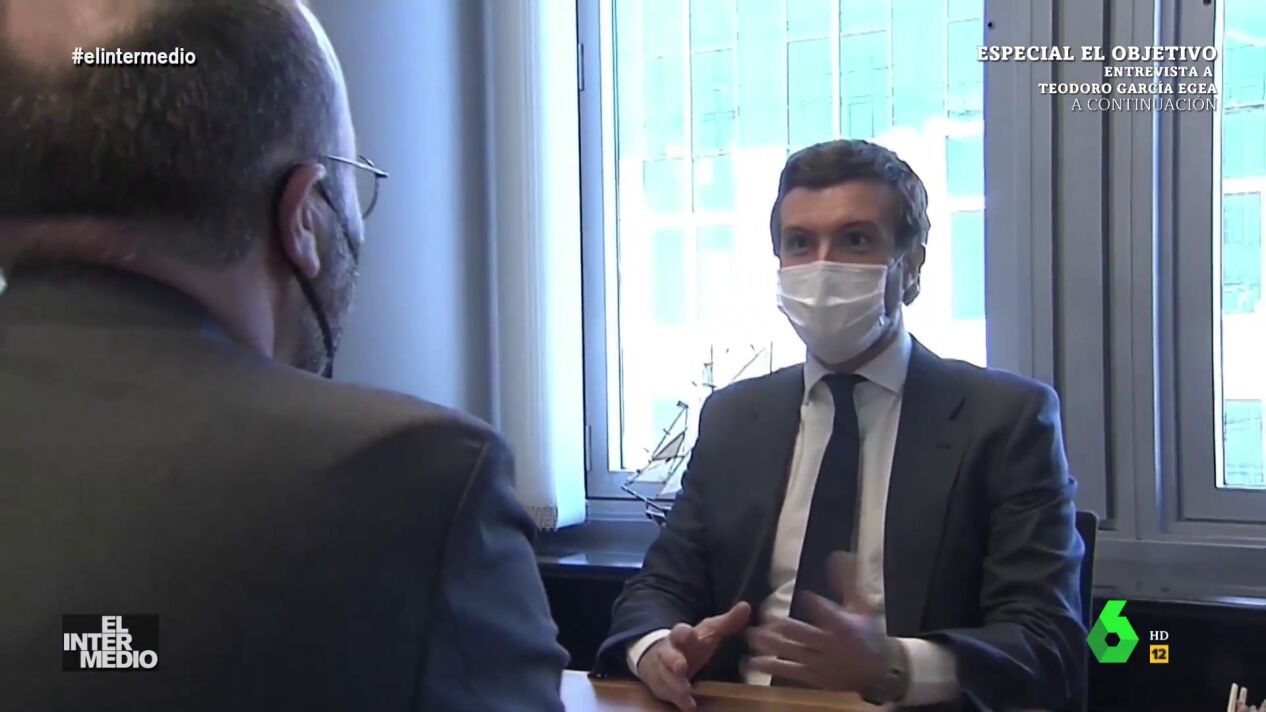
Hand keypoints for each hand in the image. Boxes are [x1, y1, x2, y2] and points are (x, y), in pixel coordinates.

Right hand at [635, 601, 751, 710]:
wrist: (660, 657)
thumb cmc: (691, 644)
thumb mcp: (709, 632)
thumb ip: (727, 622)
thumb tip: (746, 606)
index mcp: (681, 636)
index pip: (680, 631)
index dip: (684, 633)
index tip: (689, 634)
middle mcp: (668, 653)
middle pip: (668, 655)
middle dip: (673, 661)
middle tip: (681, 667)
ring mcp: (663, 671)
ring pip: (666, 678)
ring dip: (676, 685)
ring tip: (687, 693)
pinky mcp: (662, 688)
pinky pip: (668, 695)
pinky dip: (678, 701)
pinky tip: (689, 706)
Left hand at [745, 552, 890, 691]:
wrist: (880, 674)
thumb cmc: (869, 635)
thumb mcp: (862, 608)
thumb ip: (847, 583)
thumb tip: (839, 556)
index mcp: (843, 626)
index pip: (828, 612)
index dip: (816, 603)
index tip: (805, 595)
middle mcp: (830, 646)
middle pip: (803, 634)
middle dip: (782, 627)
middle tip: (765, 620)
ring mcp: (821, 664)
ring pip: (792, 653)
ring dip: (771, 645)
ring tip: (752, 636)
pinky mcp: (815, 679)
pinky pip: (791, 673)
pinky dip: (772, 666)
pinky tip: (754, 661)